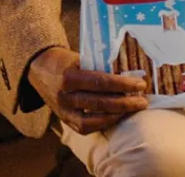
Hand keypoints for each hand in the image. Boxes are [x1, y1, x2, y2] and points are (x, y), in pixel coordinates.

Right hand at [28, 47, 147, 134]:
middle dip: (125, 103)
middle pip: (99, 103)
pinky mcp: (64, 120)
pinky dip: (103, 124)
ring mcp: (63, 111)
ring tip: (133, 109)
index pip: (101, 82)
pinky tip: (117, 117)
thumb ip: (101, 67)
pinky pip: (85, 128)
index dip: (123, 84)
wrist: (41, 70)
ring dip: (117, 116)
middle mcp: (65, 96)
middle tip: (143, 101)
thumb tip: (130, 73)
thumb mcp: (81, 57)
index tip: (140, 84)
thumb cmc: (67, 61)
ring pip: (92, 120)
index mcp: (69, 77)